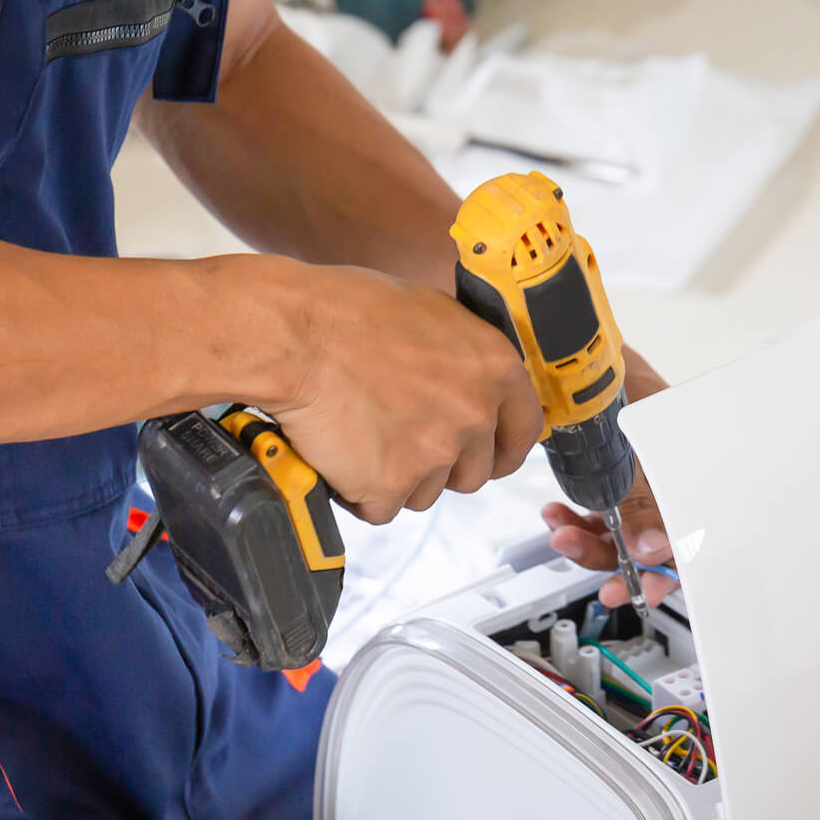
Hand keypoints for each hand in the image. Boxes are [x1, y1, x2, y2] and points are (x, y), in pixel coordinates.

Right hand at [273, 264, 545, 524]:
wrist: (295, 335)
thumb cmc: (348, 312)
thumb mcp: (430, 312)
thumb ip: (464, 356)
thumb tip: (472, 379)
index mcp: (494, 368)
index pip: (525, 431)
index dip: (502, 448)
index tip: (488, 455)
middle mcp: (474, 414)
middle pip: (473, 473)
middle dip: (441, 466)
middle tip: (400, 439)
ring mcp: (435, 454)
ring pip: (426, 493)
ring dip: (397, 478)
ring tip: (362, 436)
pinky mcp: (391, 484)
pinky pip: (381, 507)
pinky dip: (359, 491)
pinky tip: (340, 454)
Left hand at [542, 349, 677, 609]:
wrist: (575, 345)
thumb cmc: (617, 373)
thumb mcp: (634, 439)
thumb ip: (642, 497)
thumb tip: (648, 548)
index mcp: (690, 470)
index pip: (691, 537)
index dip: (666, 570)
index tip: (638, 584)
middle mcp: (668, 478)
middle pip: (653, 546)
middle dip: (622, 566)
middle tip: (601, 583)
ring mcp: (639, 478)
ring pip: (621, 536)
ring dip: (589, 543)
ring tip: (561, 531)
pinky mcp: (610, 475)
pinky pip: (597, 516)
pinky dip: (574, 522)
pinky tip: (555, 513)